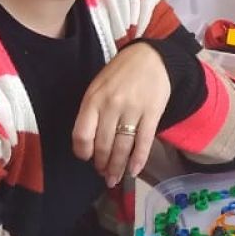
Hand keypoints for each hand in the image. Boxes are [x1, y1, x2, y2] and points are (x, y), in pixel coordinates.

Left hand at [73, 42, 171, 187]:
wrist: (151, 57)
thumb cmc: (120, 73)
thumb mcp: (98, 87)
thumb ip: (91, 111)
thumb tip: (89, 143)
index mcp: (93, 99)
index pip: (82, 134)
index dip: (83, 152)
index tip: (86, 159)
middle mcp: (111, 106)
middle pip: (103, 145)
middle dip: (102, 164)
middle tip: (104, 174)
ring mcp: (133, 110)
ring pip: (122, 147)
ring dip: (118, 167)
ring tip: (115, 178)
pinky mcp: (153, 113)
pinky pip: (144, 142)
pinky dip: (138, 159)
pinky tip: (133, 171)